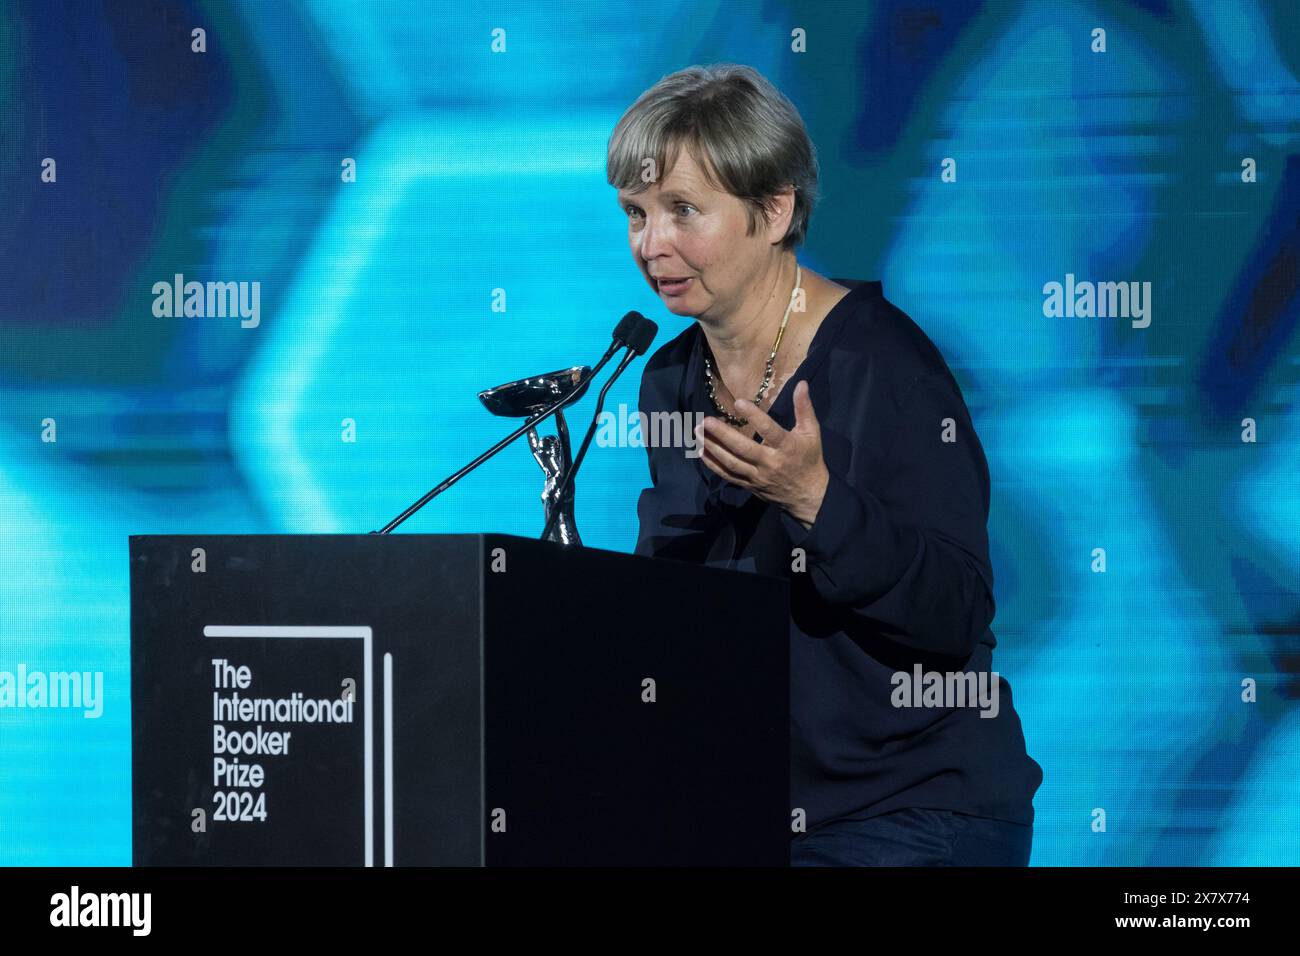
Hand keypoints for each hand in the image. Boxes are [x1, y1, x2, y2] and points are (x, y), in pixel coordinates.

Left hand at [695, 380, 829, 528]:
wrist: (808, 496)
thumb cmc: (809, 460)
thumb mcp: (812, 433)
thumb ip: (804, 408)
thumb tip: (801, 383)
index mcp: (787, 448)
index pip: (769, 431)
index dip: (754, 417)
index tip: (738, 402)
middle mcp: (770, 463)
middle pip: (743, 449)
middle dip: (722, 435)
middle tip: (706, 421)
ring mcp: (757, 476)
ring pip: (731, 463)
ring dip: (712, 448)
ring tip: (697, 432)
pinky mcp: (749, 485)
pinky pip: (727, 475)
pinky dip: (713, 464)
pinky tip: (700, 451)